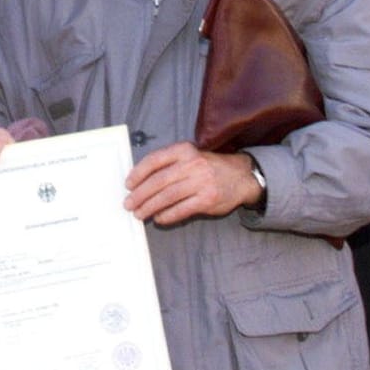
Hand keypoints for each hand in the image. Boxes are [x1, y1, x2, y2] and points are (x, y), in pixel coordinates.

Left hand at [125, 143, 260, 225]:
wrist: (241, 176)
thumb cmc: (209, 167)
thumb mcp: (190, 156)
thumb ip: (168, 164)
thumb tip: (140, 182)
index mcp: (184, 150)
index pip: (154, 160)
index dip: (138, 173)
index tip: (128, 184)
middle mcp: (192, 164)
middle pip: (158, 181)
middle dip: (140, 194)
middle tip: (128, 204)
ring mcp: (201, 182)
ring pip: (167, 197)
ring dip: (149, 207)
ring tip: (139, 214)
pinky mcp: (207, 200)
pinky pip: (181, 210)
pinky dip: (167, 215)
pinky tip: (159, 218)